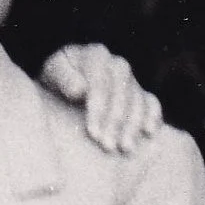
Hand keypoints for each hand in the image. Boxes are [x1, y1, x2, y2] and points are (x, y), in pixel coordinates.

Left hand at [40, 44, 161, 154]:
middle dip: (116, 121)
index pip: (100, 82)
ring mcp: (130, 79)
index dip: (98, 109)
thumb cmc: (54, 80)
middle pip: (122, 91)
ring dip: (133, 125)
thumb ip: (62, 78)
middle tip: (107, 146)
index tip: (93, 133)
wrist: (62, 85)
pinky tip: (149, 133)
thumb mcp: (51, 73)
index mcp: (95, 55)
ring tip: (125, 148)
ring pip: (138, 99)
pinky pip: (152, 102)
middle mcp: (116, 64)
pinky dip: (153, 116)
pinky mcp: (139, 93)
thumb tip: (79, 90)